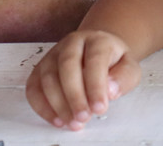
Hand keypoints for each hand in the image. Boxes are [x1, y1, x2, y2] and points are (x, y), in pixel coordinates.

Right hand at [26, 30, 141, 129]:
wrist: (97, 52)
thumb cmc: (113, 63)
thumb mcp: (129, 68)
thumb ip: (124, 78)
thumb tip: (110, 90)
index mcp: (97, 40)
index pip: (95, 59)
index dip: (96, 85)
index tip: (100, 108)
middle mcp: (72, 43)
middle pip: (67, 65)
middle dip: (74, 95)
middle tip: (84, 117)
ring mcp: (53, 54)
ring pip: (48, 77)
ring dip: (59, 104)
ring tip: (73, 123)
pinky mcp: (40, 69)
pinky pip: (33, 87)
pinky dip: (42, 107)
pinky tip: (57, 120)